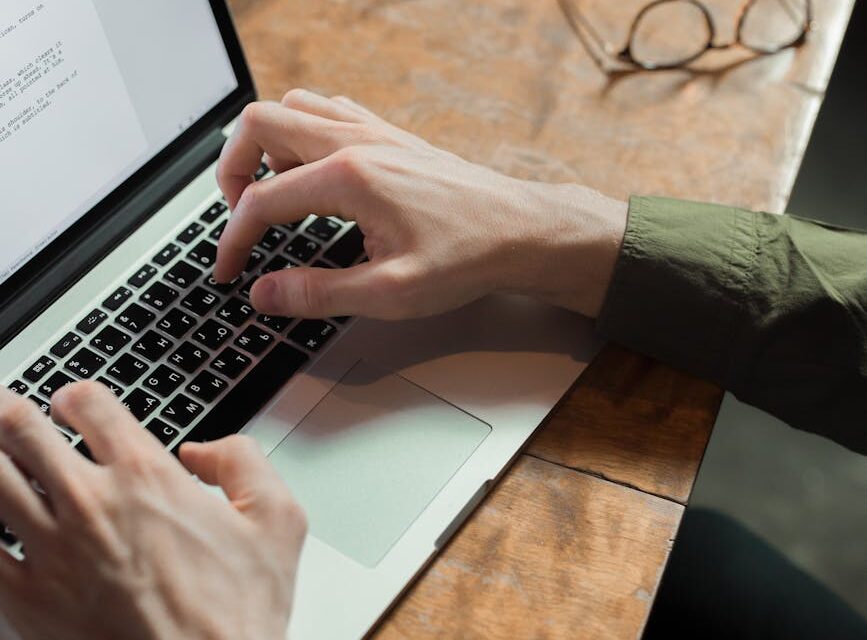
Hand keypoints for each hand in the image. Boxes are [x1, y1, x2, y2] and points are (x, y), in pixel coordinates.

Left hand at [0, 383, 305, 639]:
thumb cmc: (238, 612)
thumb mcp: (279, 519)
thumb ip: (245, 461)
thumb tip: (206, 451)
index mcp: (147, 476)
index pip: (87, 402)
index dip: (75, 394)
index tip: (72, 405)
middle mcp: (92, 504)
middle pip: (19, 429)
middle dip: (10, 413)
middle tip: (9, 413)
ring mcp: (52, 551)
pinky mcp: (25, 601)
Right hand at [215, 89, 627, 319]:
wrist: (521, 230)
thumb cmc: (468, 257)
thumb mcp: (391, 292)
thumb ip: (319, 293)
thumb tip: (266, 294)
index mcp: (350, 177)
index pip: (261, 200)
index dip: (234, 240)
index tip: (231, 271)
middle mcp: (356, 141)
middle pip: (260, 123)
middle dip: (231, 169)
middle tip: (239, 216)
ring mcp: (374, 131)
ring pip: (292, 108)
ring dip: (267, 145)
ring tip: (273, 194)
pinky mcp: (389, 136)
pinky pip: (328, 112)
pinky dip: (303, 135)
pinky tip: (315, 174)